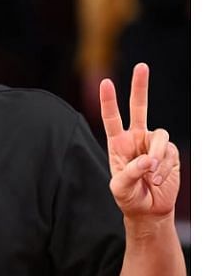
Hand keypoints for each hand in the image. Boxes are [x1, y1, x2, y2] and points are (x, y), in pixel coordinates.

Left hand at [100, 63, 179, 220]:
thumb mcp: (120, 188)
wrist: (149, 209)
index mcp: (118, 144)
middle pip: (139, 107)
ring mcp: (154, 144)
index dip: (109, 101)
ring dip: (156, 157)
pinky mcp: (170, 153)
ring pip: (160, 136)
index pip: (112, 118)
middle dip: (140, 87)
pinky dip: (165, 168)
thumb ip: (130, 172)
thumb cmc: (129, 197)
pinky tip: (158, 180)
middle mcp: (136, 139)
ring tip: (152, 177)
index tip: (105, 82)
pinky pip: (170, 153)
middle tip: (141, 66)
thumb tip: (148, 160)